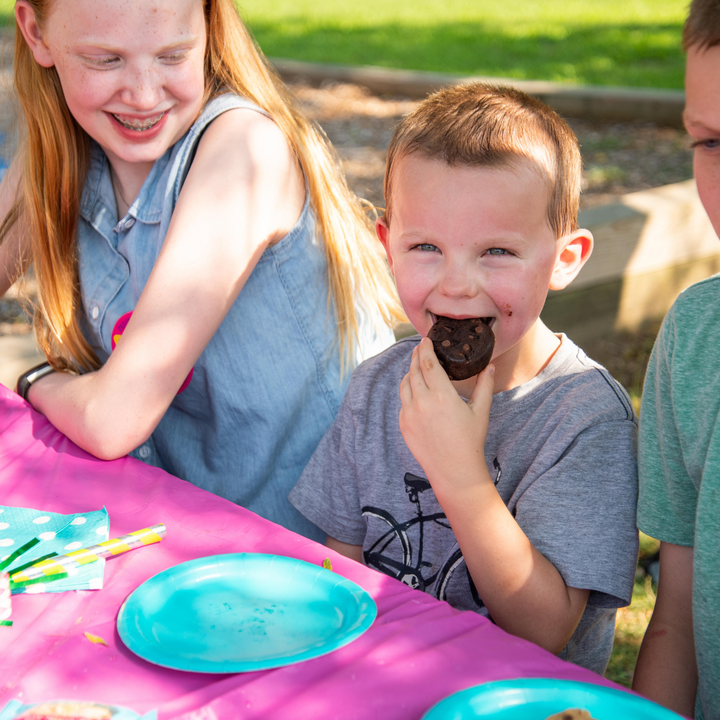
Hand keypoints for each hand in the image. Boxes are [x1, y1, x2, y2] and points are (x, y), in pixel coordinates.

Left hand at [398, 337, 493, 494]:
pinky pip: (403, 402)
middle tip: (420, 348)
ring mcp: (409, 414)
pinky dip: (408, 392)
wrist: (454, 471)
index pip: (427, 363)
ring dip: (410, 373)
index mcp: (441, 395)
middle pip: (413, 370)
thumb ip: (484, 385)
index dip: (425, 349)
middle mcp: (421, 402)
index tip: (426, 340)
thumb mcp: (481, 411)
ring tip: (417, 368)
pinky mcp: (404, 425)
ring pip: (404, 385)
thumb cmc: (471, 441)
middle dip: (416, 357)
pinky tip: (416, 391)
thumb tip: (489, 366)